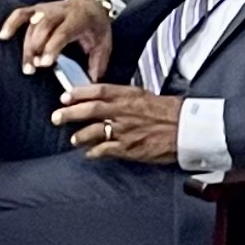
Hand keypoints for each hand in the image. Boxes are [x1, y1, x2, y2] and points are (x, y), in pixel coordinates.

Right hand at [0, 0, 115, 77]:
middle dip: (36, 48)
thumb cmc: (97, 27)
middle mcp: (61, 11)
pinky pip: (21, 13)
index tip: (45, 64)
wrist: (92, 4)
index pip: (62, 32)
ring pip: (32, 24)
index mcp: (79, 19)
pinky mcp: (38, 9)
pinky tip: (4, 36)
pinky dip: (11, 23)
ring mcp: (48, 9)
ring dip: (26, 46)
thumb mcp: (103, 44)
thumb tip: (91, 83)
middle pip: (43, 28)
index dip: (52, 47)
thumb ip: (97, 63)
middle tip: (34, 68)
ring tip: (27, 67)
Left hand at [51, 82, 180, 162]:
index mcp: (129, 95)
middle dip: (70, 113)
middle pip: (90, 110)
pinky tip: (89, 154)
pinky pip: (105, 150)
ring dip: (80, 136)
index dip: (79, 93)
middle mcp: (124, 111)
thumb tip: (107, 99)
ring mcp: (125, 130)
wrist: (188, 130)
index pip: (99, 90)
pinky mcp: (129, 148)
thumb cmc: (171, 112)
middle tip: (56, 117)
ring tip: (73, 139)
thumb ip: (125, 97)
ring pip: (94, 132)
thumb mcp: (146, 97)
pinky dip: (94, 152)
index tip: (65, 96)